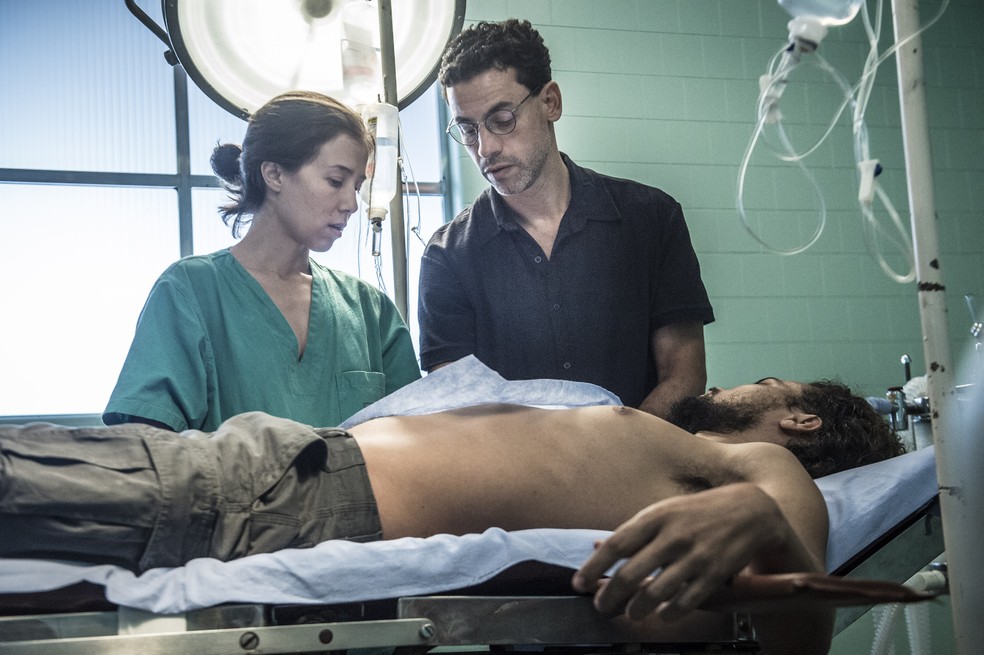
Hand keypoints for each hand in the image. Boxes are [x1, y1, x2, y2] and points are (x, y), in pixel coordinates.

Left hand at [571, 483, 788, 621]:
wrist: (751, 510)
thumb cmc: (698, 512)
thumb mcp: (664, 512)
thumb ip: (633, 533)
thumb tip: (597, 548)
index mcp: (656, 517)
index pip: (616, 545)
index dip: (594, 567)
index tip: (579, 583)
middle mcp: (673, 536)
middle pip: (631, 574)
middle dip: (610, 596)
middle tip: (602, 606)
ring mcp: (694, 556)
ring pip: (655, 593)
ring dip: (637, 608)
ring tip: (631, 612)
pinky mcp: (714, 574)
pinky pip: (684, 603)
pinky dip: (668, 613)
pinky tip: (662, 613)